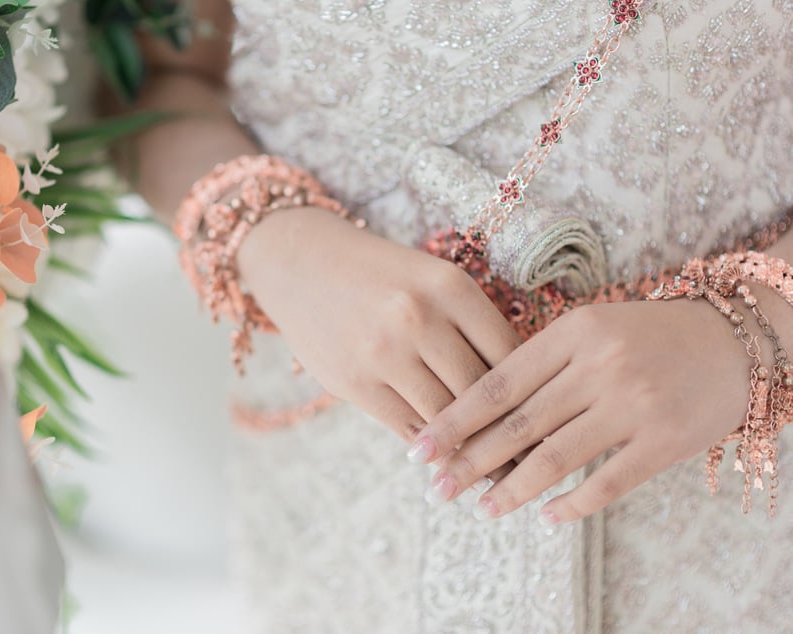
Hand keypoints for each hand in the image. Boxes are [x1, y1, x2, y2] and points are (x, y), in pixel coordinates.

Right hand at [236, 206, 521, 450]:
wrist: (303, 263)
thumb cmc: (381, 276)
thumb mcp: (432, 281)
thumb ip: (471, 326)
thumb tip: (520, 389)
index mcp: (450, 286)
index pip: (510, 353)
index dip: (533, 392)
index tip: (550, 420)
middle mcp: (419, 317)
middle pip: (482, 391)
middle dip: (510, 430)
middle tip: (534, 460)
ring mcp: (383, 353)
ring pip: (446, 416)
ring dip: (472, 449)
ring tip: (498, 474)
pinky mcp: (354, 382)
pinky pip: (407, 427)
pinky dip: (431, 447)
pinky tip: (448, 459)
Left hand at [408, 298, 751, 521]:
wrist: (734, 340)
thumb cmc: (648, 334)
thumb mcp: (591, 328)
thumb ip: (541, 361)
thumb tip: (479, 410)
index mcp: (573, 332)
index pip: (499, 383)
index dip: (455, 419)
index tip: (421, 446)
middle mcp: (599, 366)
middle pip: (518, 424)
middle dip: (470, 461)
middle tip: (436, 488)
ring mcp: (634, 404)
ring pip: (555, 457)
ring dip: (511, 489)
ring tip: (481, 509)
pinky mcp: (666, 440)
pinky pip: (608, 483)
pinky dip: (572, 504)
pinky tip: (545, 516)